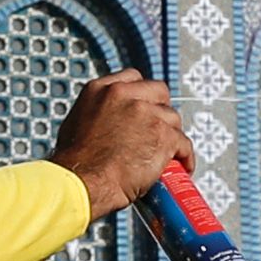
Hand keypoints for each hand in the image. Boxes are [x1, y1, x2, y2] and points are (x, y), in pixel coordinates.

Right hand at [49, 71, 193, 217]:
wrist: (82, 182)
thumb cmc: (74, 163)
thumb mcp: (77, 123)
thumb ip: (99, 113)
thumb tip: (111, 121)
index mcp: (101, 90)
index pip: (134, 78)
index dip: (143, 95)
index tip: (146, 105)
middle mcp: (124, 95)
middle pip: (159, 93)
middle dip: (162, 111)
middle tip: (159, 129)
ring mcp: (146, 113)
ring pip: (173, 119)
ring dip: (172, 136)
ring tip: (169, 152)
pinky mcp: (163, 135)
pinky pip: (184, 143)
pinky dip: (185, 156)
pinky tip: (182, 165)